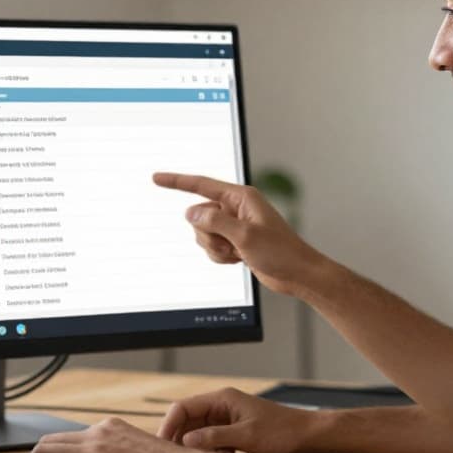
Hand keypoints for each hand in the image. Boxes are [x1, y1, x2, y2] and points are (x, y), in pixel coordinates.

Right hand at [152, 172, 323, 295]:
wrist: (296, 274)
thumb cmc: (281, 252)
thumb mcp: (245, 235)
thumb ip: (214, 221)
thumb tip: (191, 213)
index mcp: (241, 197)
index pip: (201, 185)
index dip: (177, 181)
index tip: (156, 178)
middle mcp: (235, 208)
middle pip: (199, 216)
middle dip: (209, 235)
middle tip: (231, 244)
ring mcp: (234, 225)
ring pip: (203, 234)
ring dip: (215, 249)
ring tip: (237, 253)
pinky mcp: (234, 241)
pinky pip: (212, 247)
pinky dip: (220, 256)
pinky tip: (238, 259)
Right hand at [159, 387, 317, 452]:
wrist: (306, 435)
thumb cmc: (281, 431)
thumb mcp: (247, 436)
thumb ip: (215, 438)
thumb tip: (186, 442)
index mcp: (222, 399)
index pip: (183, 407)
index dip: (169, 425)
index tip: (162, 446)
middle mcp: (221, 405)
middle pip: (187, 420)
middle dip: (179, 440)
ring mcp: (226, 417)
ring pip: (198, 432)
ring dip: (195, 448)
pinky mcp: (233, 430)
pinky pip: (211, 440)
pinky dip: (210, 451)